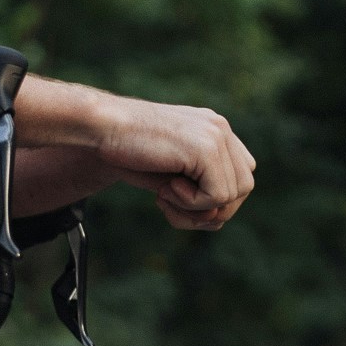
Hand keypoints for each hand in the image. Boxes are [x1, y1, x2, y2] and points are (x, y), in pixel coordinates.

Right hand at [93, 96, 256, 229]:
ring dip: (195, 208)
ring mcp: (216, 136)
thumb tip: (218, 218)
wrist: (102, 127)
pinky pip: (217, 196)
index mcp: (214, 130)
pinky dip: (190, 204)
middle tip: (171, 205)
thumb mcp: (169, 172)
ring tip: (165, 194)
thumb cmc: (126, 151)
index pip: (239, 175)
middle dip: (210, 209)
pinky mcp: (206, 148)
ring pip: (232, 195)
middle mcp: (220, 128)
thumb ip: (197, 189)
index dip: (215, 198)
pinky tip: (165, 189)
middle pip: (243, 188)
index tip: (178, 197)